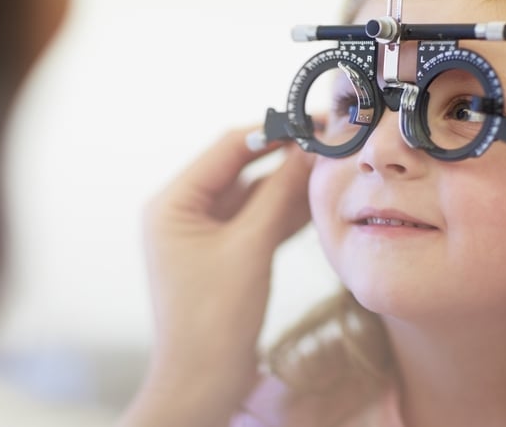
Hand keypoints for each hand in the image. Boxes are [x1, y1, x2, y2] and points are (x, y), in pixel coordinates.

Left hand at [121, 127, 311, 426]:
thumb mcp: (249, 249)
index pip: (228, 148)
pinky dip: (284, 215)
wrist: (202, 383)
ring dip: (289, 187)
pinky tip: (318, 204)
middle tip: (330, 143)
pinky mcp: (224, 255)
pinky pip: (257, 223)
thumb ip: (278, 195)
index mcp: (173, 202)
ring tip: (331, 170)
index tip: (315, 121)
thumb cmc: (213, 319)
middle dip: (285, 158)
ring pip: (253, 197)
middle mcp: (184, 212)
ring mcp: (204, 234)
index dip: (273, 131)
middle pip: (241, 169)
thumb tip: (309, 149)